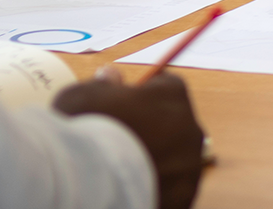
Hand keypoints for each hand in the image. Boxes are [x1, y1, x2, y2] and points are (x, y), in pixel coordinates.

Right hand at [55, 66, 205, 208]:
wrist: (90, 185)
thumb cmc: (85, 131)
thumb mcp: (82, 96)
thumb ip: (100, 85)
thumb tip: (110, 76)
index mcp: (173, 95)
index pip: (163, 87)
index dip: (138, 97)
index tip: (117, 109)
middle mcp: (190, 128)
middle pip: (171, 125)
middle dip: (148, 131)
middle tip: (114, 145)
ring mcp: (190, 168)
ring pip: (173, 160)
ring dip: (152, 163)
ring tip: (115, 173)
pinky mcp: (182, 199)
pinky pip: (170, 189)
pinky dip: (153, 189)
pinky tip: (124, 192)